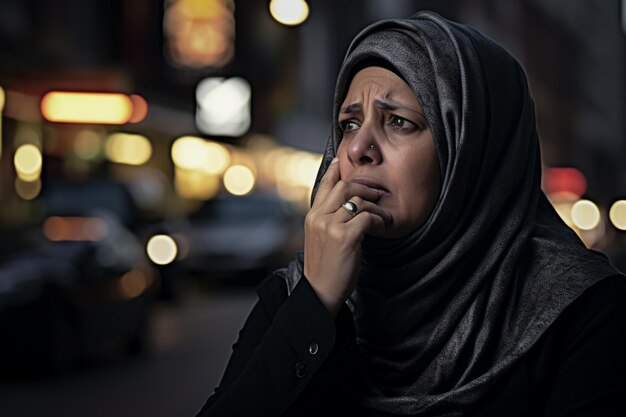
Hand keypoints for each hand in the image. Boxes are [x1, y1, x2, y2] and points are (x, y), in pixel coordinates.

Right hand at [304, 158, 390, 315]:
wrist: (320, 291)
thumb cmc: (325, 267)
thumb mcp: (320, 238)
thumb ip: (328, 220)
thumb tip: (347, 206)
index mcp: (312, 216)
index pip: (324, 186)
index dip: (333, 171)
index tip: (340, 161)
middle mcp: (319, 217)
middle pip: (344, 187)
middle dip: (364, 187)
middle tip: (377, 194)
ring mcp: (330, 226)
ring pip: (358, 201)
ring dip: (375, 206)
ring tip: (383, 215)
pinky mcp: (344, 237)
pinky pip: (367, 217)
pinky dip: (379, 220)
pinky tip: (382, 226)